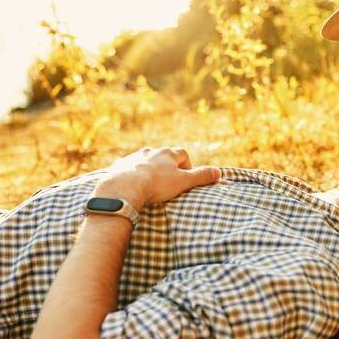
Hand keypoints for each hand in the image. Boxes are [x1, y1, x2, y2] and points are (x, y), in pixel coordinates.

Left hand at [96, 146, 221, 209]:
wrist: (124, 187)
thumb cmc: (157, 185)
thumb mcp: (183, 182)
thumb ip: (201, 177)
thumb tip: (219, 172)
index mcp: (167, 154)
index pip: (182, 153)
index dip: (187, 164)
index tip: (187, 176)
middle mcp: (150, 151)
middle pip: (162, 155)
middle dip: (167, 166)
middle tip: (169, 181)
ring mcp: (133, 157)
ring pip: (144, 160)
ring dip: (149, 169)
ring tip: (150, 184)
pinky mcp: (119, 166)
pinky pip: (127, 168)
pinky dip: (131, 174)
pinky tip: (132, 186)